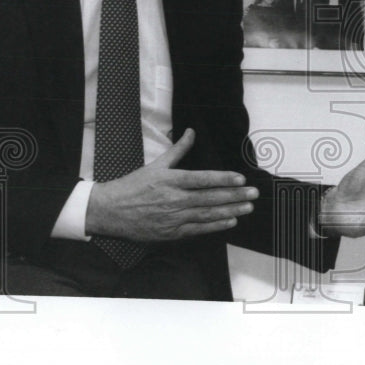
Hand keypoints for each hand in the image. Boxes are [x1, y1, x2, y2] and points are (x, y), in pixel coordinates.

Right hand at [86, 128, 257, 240]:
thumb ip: (178, 150)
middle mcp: (173, 199)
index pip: (202, 179)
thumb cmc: (133, 186)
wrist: (110, 211)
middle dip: (234, 196)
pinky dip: (215, 226)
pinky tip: (230, 221)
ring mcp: (173, 217)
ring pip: (206, 214)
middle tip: (253, 193)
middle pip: (209, 198)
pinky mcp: (171, 232)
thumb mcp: (156, 165)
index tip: (241, 178)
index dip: (223, 179)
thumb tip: (191, 132)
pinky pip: (197, 229)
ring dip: (230, 211)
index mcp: (170, 180)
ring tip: (247, 208)